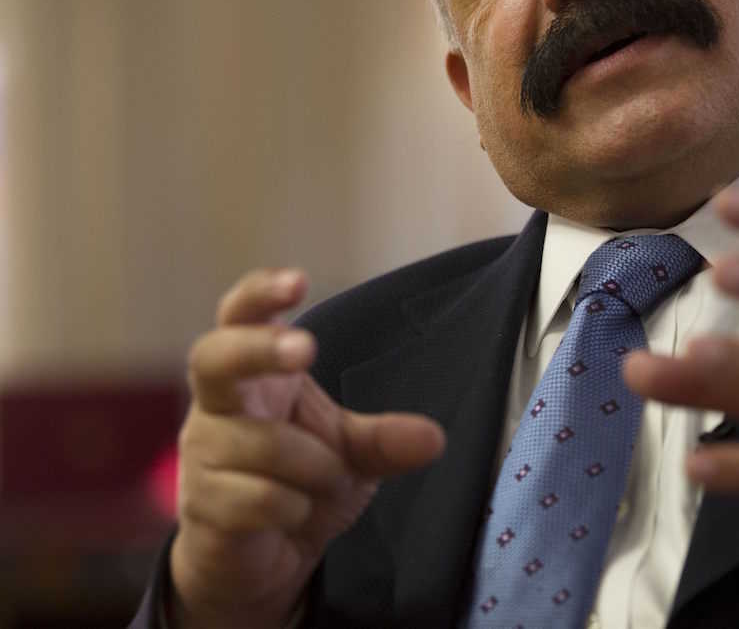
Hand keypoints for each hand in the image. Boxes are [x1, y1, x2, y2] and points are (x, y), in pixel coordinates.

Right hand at [169, 269, 445, 628]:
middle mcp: (216, 405)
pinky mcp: (200, 505)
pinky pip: (259, 498)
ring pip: (263, 445)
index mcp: (254, 375)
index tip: (298, 282)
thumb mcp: (352, 454)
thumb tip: (434, 439)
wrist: (258, 560)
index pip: (240, 316)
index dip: (261, 294)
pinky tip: (294, 515)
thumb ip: (386, 440)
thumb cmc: (299, 482)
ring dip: (314, 469)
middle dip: (258, 349)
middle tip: (305, 352)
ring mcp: (201, 453)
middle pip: (213, 357)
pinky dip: (294, 509)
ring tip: (323, 484)